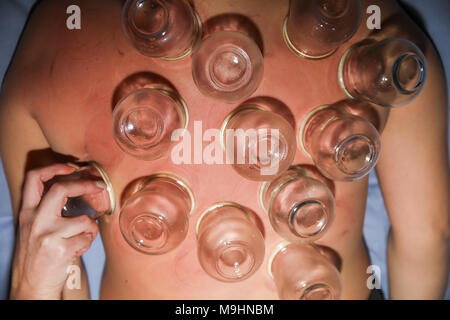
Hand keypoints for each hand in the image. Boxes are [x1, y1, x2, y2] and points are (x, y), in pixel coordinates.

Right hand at [10, 164, 103, 299]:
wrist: (31, 286)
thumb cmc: (39, 255)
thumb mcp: (35, 228)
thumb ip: (49, 210)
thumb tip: (78, 188)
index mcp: (27, 213)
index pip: (34, 179)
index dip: (54, 168)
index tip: (71, 167)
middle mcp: (35, 221)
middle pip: (61, 189)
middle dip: (85, 184)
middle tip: (99, 185)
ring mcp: (47, 234)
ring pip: (84, 219)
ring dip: (91, 228)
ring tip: (83, 238)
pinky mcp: (60, 249)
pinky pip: (88, 238)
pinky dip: (89, 243)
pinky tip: (78, 249)